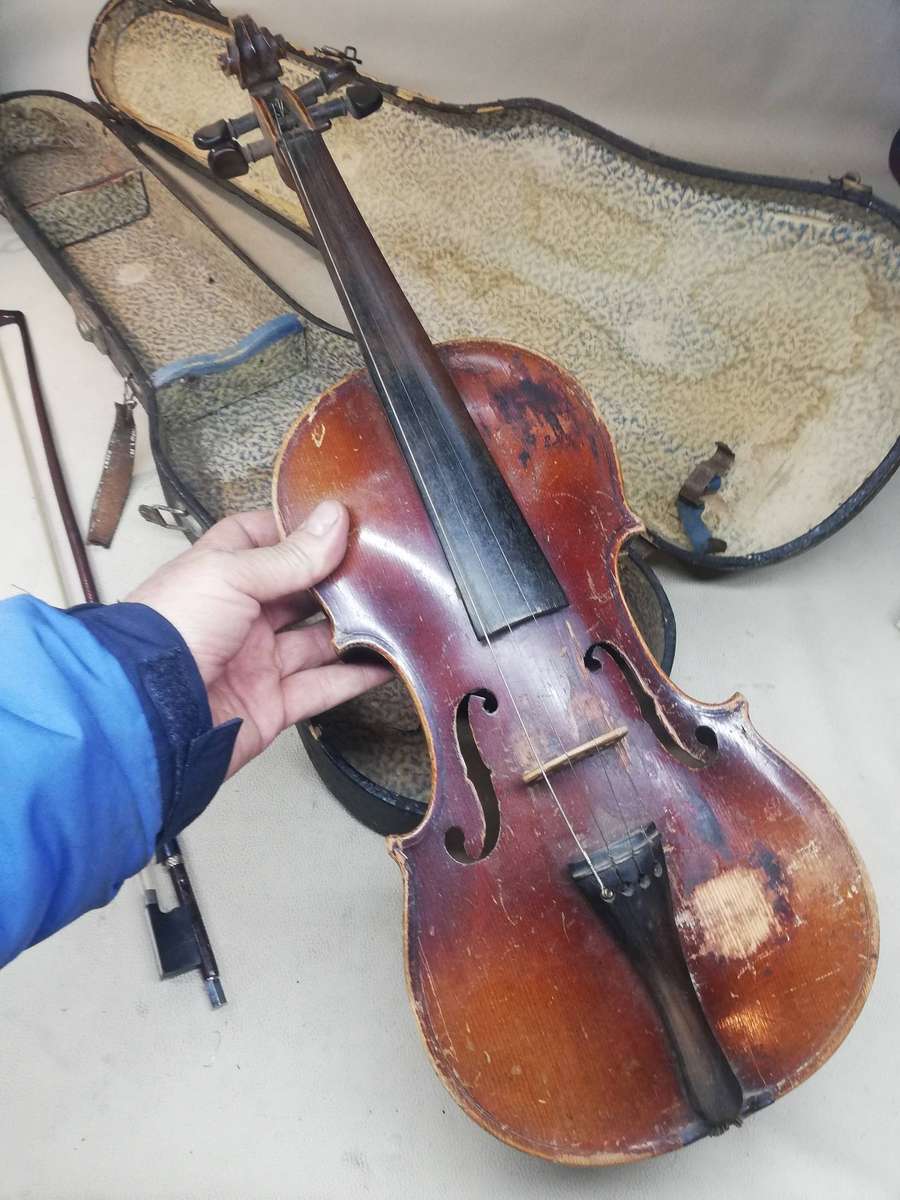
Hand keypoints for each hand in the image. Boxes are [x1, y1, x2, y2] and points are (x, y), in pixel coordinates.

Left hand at [128, 501, 389, 775]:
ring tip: (391, 611)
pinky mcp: (271, 704)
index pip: (258, 540)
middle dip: (334, 582)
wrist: (149, 714)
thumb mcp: (230, 575)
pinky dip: (354, 677)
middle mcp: (238, 617)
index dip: (295, 530)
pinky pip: (321, 688)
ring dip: (351, 629)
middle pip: (297, 593)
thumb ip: (290, 555)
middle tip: (378, 567)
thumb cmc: (169, 633)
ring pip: (315, 642)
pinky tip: (383, 661)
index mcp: (218, 576)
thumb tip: (334, 519)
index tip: (338, 522)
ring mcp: (255, 662)